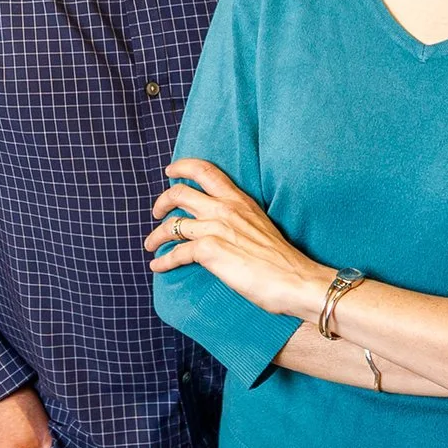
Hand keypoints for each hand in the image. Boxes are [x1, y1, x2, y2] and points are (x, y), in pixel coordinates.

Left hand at [147, 158, 330, 320]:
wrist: (296, 280)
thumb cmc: (282, 260)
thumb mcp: (259, 226)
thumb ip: (238, 220)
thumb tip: (220, 227)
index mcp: (239, 200)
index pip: (206, 170)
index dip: (183, 166)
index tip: (171, 170)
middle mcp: (225, 209)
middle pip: (179, 193)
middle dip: (162, 202)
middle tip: (157, 213)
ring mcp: (215, 228)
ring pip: (171, 225)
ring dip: (155, 236)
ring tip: (151, 245)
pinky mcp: (210, 250)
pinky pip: (176, 253)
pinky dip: (163, 261)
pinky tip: (158, 266)